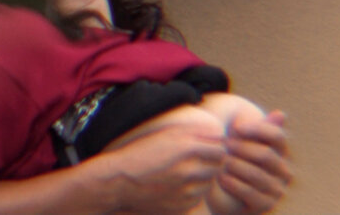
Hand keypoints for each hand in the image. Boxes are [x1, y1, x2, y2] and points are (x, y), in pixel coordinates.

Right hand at [103, 111, 226, 212]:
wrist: (119, 181)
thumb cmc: (140, 153)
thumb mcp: (165, 135)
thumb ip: (193, 133)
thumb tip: (217, 133)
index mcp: (186, 146)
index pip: (220, 147)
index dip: (216, 147)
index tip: (208, 148)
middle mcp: (189, 168)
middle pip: (218, 165)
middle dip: (211, 162)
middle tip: (198, 160)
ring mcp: (187, 190)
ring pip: (208, 183)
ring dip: (202, 178)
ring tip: (183, 173)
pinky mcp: (182, 205)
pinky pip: (197, 198)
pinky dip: (191, 192)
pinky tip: (175, 186)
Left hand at [218, 110, 291, 213]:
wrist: (220, 192)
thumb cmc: (231, 159)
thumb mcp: (240, 141)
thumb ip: (257, 128)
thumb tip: (281, 113)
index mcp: (280, 151)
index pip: (277, 136)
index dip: (258, 130)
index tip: (236, 127)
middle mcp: (283, 170)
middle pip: (266, 155)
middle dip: (242, 148)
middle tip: (223, 145)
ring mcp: (276, 189)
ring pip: (257, 174)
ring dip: (236, 166)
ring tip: (220, 161)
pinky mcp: (266, 205)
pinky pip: (251, 193)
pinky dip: (235, 184)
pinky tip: (221, 178)